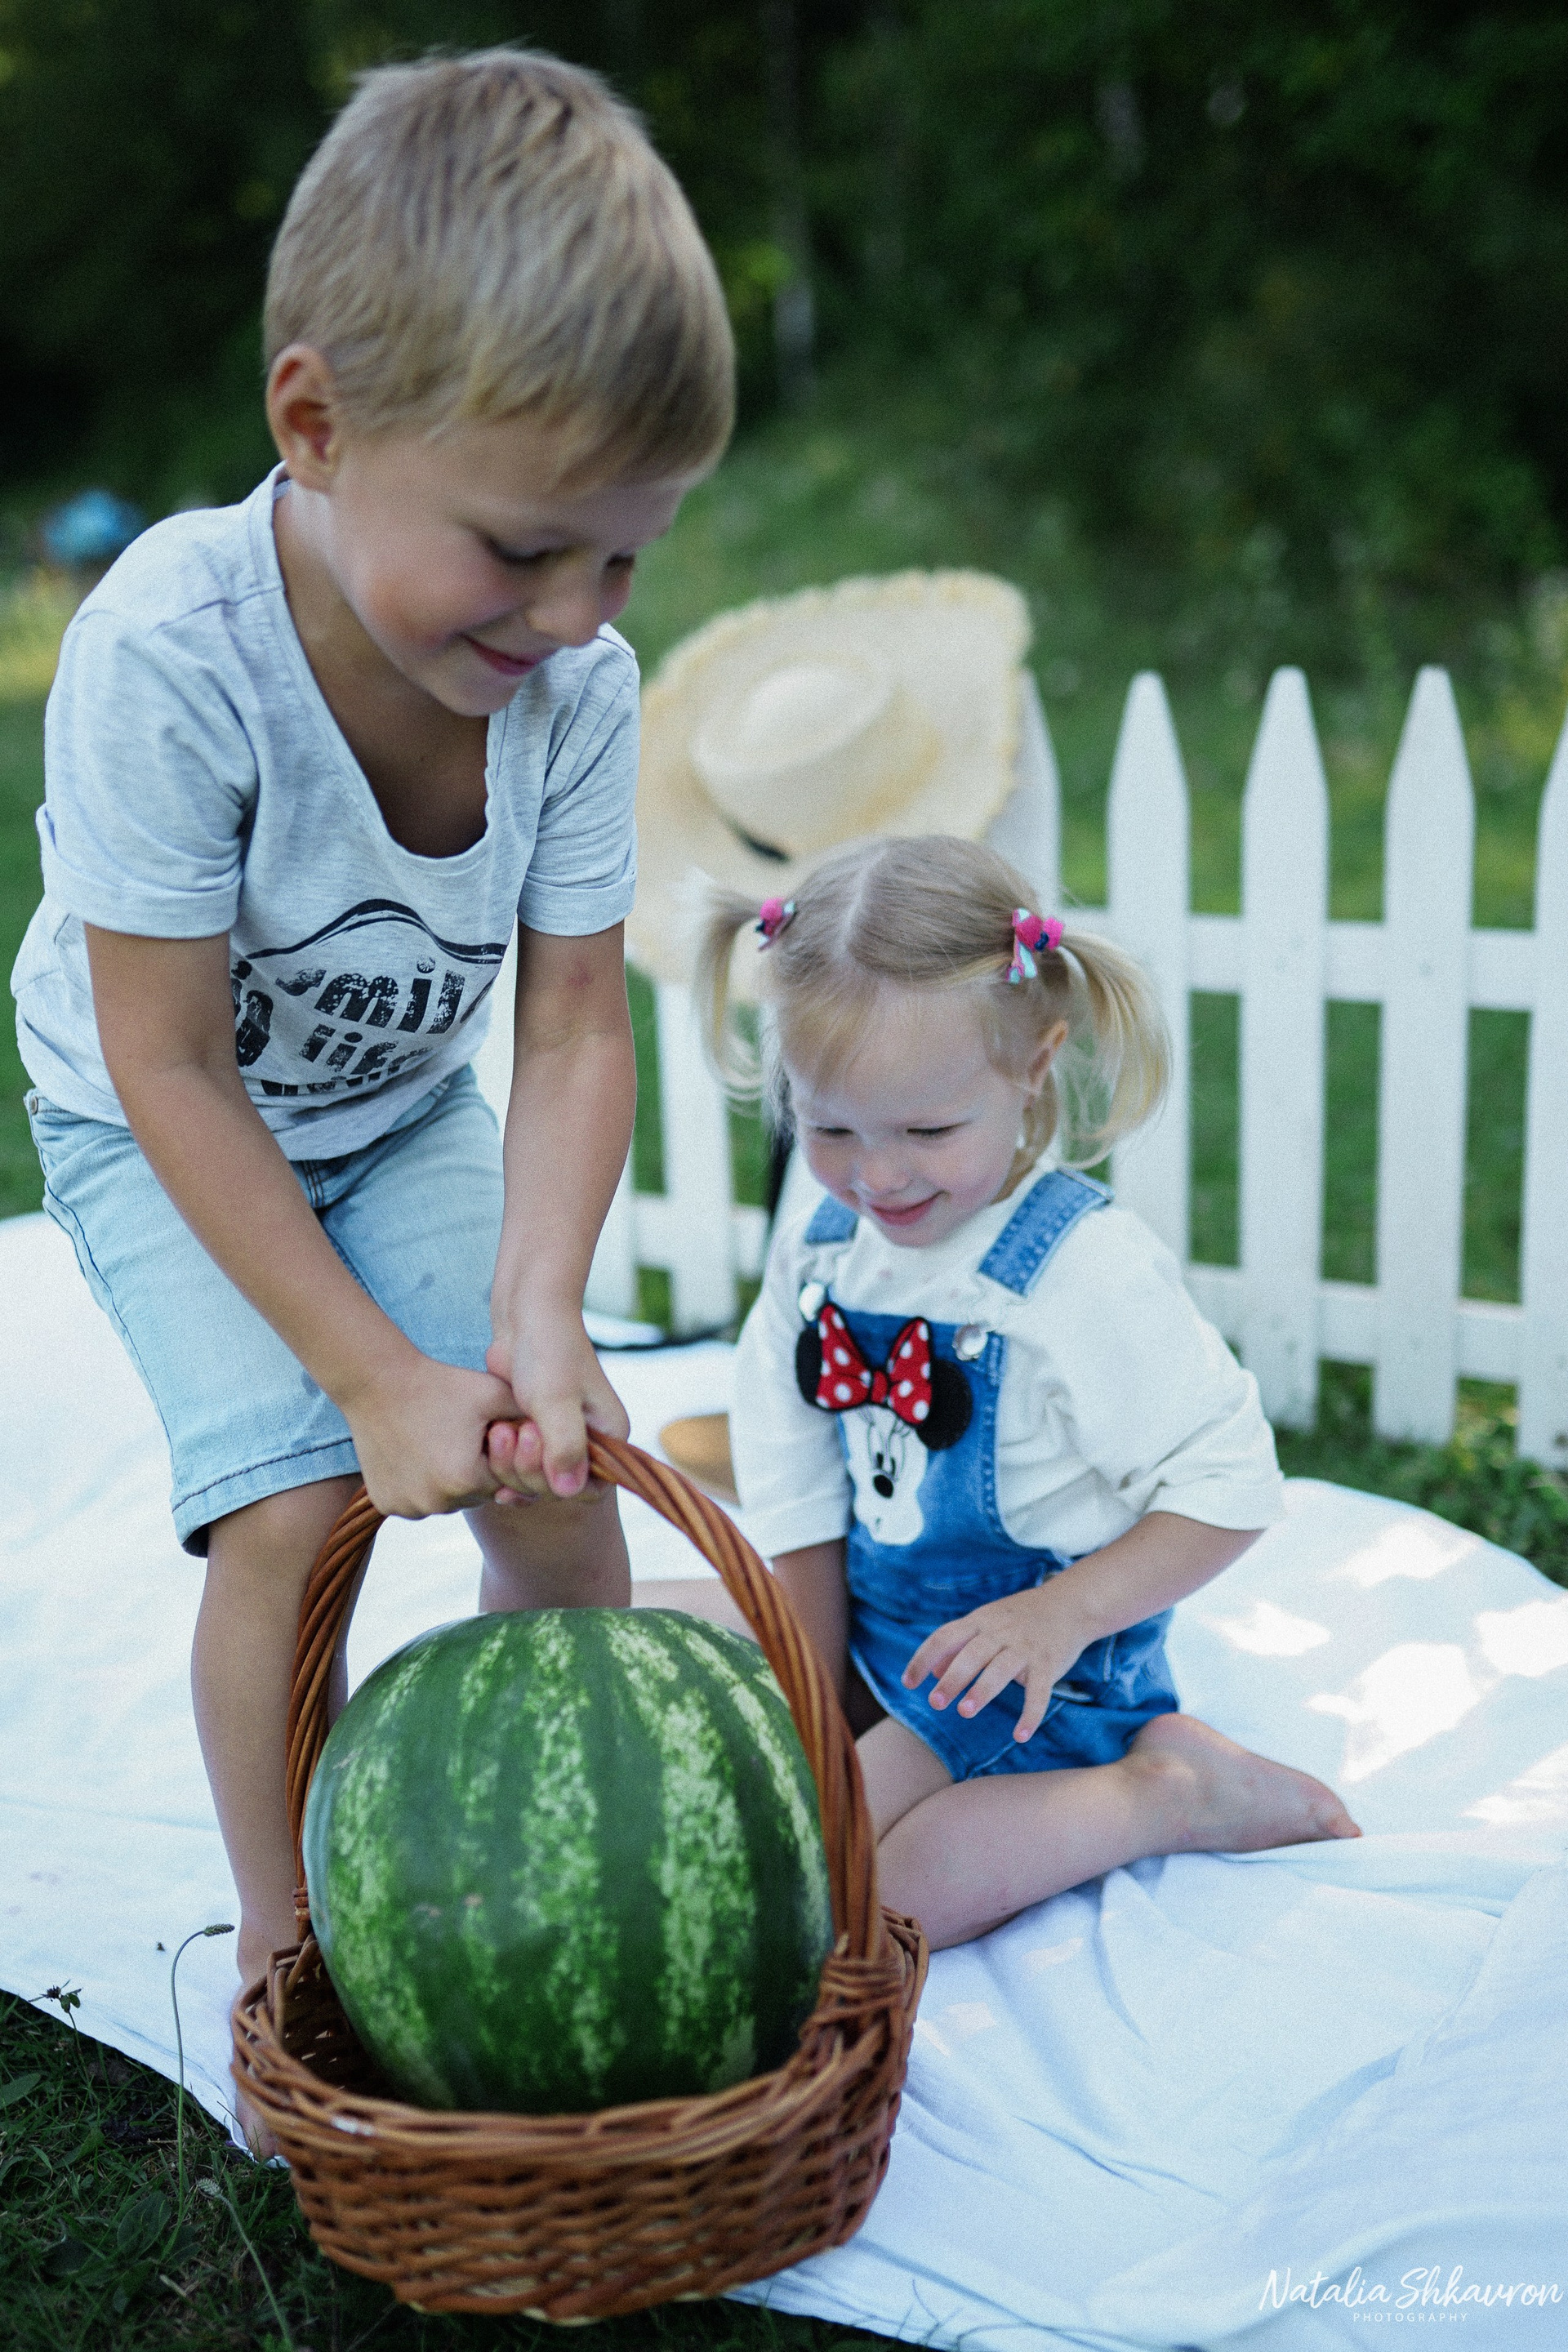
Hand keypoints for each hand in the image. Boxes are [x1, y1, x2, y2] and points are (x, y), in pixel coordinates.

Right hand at [341, 1354, 533, 1519]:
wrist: (376, 1381)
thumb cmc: (442, 1384)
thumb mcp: (494, 1393)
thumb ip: (531, 1415)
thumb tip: (563, 1436)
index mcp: (468, 1479)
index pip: (501, 1480)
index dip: (495, 1456)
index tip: (481, 1432)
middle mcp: (437, 1503)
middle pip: (473, 1494)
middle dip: (472, 1471)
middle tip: (456, 1436)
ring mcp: (408, 1507)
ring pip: (443, 1500)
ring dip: (445, 1481)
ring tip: (434, 1442)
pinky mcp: (385, 1504)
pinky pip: (414, 1500)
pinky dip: (417, 1484)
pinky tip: (413, 1453)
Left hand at [484, 1311, 629, 1499]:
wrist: (527, 1313)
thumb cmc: (548, 1350)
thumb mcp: (556, 1399)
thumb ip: (564, 1447)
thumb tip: (568, 1493)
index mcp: (609, 1434)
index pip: (592, 1488)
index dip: (561, 1484)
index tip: (539, 1452)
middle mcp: (588, 1441)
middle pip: (557, 1488)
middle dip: (529, 1469)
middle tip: (514, 1432)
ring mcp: (558, 1437)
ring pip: (533, 1480)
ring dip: (510, 1464)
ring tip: (499, 1431)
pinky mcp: (532, 1431)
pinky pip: (517, 1465)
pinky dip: (501, 1462)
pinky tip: (491, 1447)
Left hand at [902, 1582, 1093, 1743]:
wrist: (1070, 1604)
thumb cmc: (1021, 1616)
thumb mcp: (987, 1621)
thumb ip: (959, 1644)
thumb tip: (932, 1672)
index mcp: (980, 1621)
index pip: (944, 1637)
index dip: (923, 1659)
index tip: (908, 1682)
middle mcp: (1000, 1632)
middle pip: (970, 1654)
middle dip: (951, 1679)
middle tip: (935, 1702)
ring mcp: (1025, 1647)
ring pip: (1000, 1670)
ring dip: (981, 1691)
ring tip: (964, 1711)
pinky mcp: (1048, 1663)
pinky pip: (1039, 1692)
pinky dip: (1030, 1715)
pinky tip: (1020, 1736)